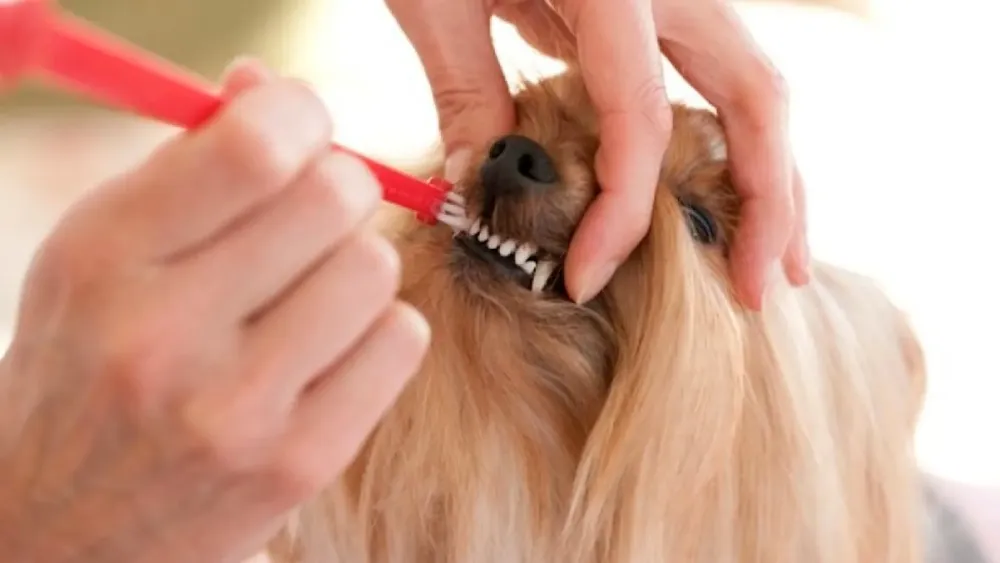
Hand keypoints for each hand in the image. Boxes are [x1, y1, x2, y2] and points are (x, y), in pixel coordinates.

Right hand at [0, 60, 428, 562]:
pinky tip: (327, 350)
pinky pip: (401, 341)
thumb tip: (271, 84)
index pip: (255, 147)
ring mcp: (237, 411)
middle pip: (334, 198)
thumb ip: (188, 160)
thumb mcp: (101, 249)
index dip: (300, 116)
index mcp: (105, 259)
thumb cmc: (90, 360)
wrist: (61, 525)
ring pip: (375, 267)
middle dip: (335, 186)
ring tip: (307, 293)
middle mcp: (165, 337)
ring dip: (354, 264)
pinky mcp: (298, 463)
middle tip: (311, 212)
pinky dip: (377, 330)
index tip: (297, 129)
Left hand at [387, 0, 809, 307]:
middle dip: (768, 203)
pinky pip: (719, 83)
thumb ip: (465, 88)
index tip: (580, 279)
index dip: (620, 215)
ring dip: (773, 181)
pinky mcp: (665, 9)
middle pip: (757, 100)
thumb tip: (481, 188)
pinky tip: (726, 197)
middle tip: (764, 292)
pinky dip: (732, 147)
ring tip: (775, 265)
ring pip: (757, 92)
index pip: (640, 121)